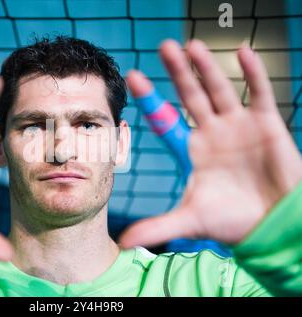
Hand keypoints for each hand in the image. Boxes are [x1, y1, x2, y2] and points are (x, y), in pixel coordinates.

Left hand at [120, 40, 301, 247]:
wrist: (273, 224)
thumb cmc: (232, 221)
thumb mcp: (192, 219)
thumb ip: (159, 226)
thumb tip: (125, 242)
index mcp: (192, 150)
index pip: (166, 121)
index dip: (152, 99)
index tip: (133, 78)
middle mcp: (212, 133)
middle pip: (191, 96)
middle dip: (178, 73)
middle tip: (163, 47)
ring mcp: (238, 125)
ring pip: (219, 89)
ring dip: (207, 68)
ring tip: (192, 45)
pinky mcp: (266, 124)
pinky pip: (258, 93)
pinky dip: (252, 73)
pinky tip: (242, 52)